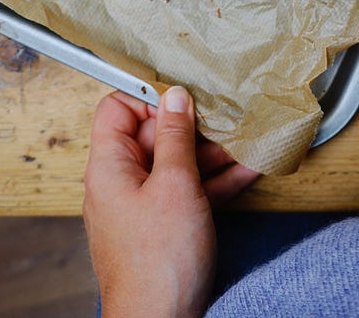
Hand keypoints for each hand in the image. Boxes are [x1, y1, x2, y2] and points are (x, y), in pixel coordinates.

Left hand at [83, 87, 258, 317]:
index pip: (117, 109)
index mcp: (110, 167)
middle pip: (153, 135)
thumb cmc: (159, 262)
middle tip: (224, 116)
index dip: (148, 96)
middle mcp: (121, 183)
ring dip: (211, 152)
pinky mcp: (164, 226)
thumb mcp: (175, 184)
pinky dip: (215, 181)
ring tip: (245, 139)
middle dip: (192, 125)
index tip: (184, 95)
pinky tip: (248, 169)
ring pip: (176, 163)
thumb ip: (175, 136)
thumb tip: (175, 96)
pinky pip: (189, 191)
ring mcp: (143, 205)